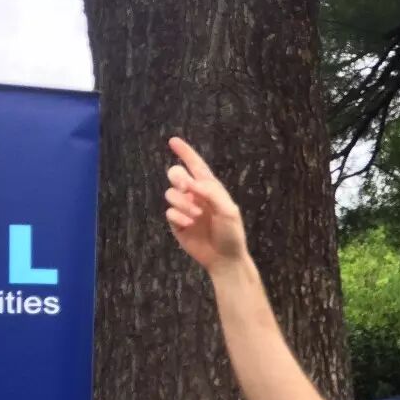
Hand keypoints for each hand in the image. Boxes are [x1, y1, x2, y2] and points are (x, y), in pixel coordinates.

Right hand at [164, 137, 248, 273]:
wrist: (224, 257)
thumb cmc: (231, 234)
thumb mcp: (228, 211)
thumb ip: (212, 194)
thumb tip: (192, 183)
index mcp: (210, 189)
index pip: (196, 166)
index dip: (185, 153)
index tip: (173, 141)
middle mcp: (195, 196)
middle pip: (176, 175)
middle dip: (178, 177)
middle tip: (186, 187)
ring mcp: (185, 208)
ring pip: (171, 194)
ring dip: (183, 203)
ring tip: (196, 216)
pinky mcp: (177, 222)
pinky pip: (169, 212)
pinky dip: (178, 217)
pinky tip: (189, 225)